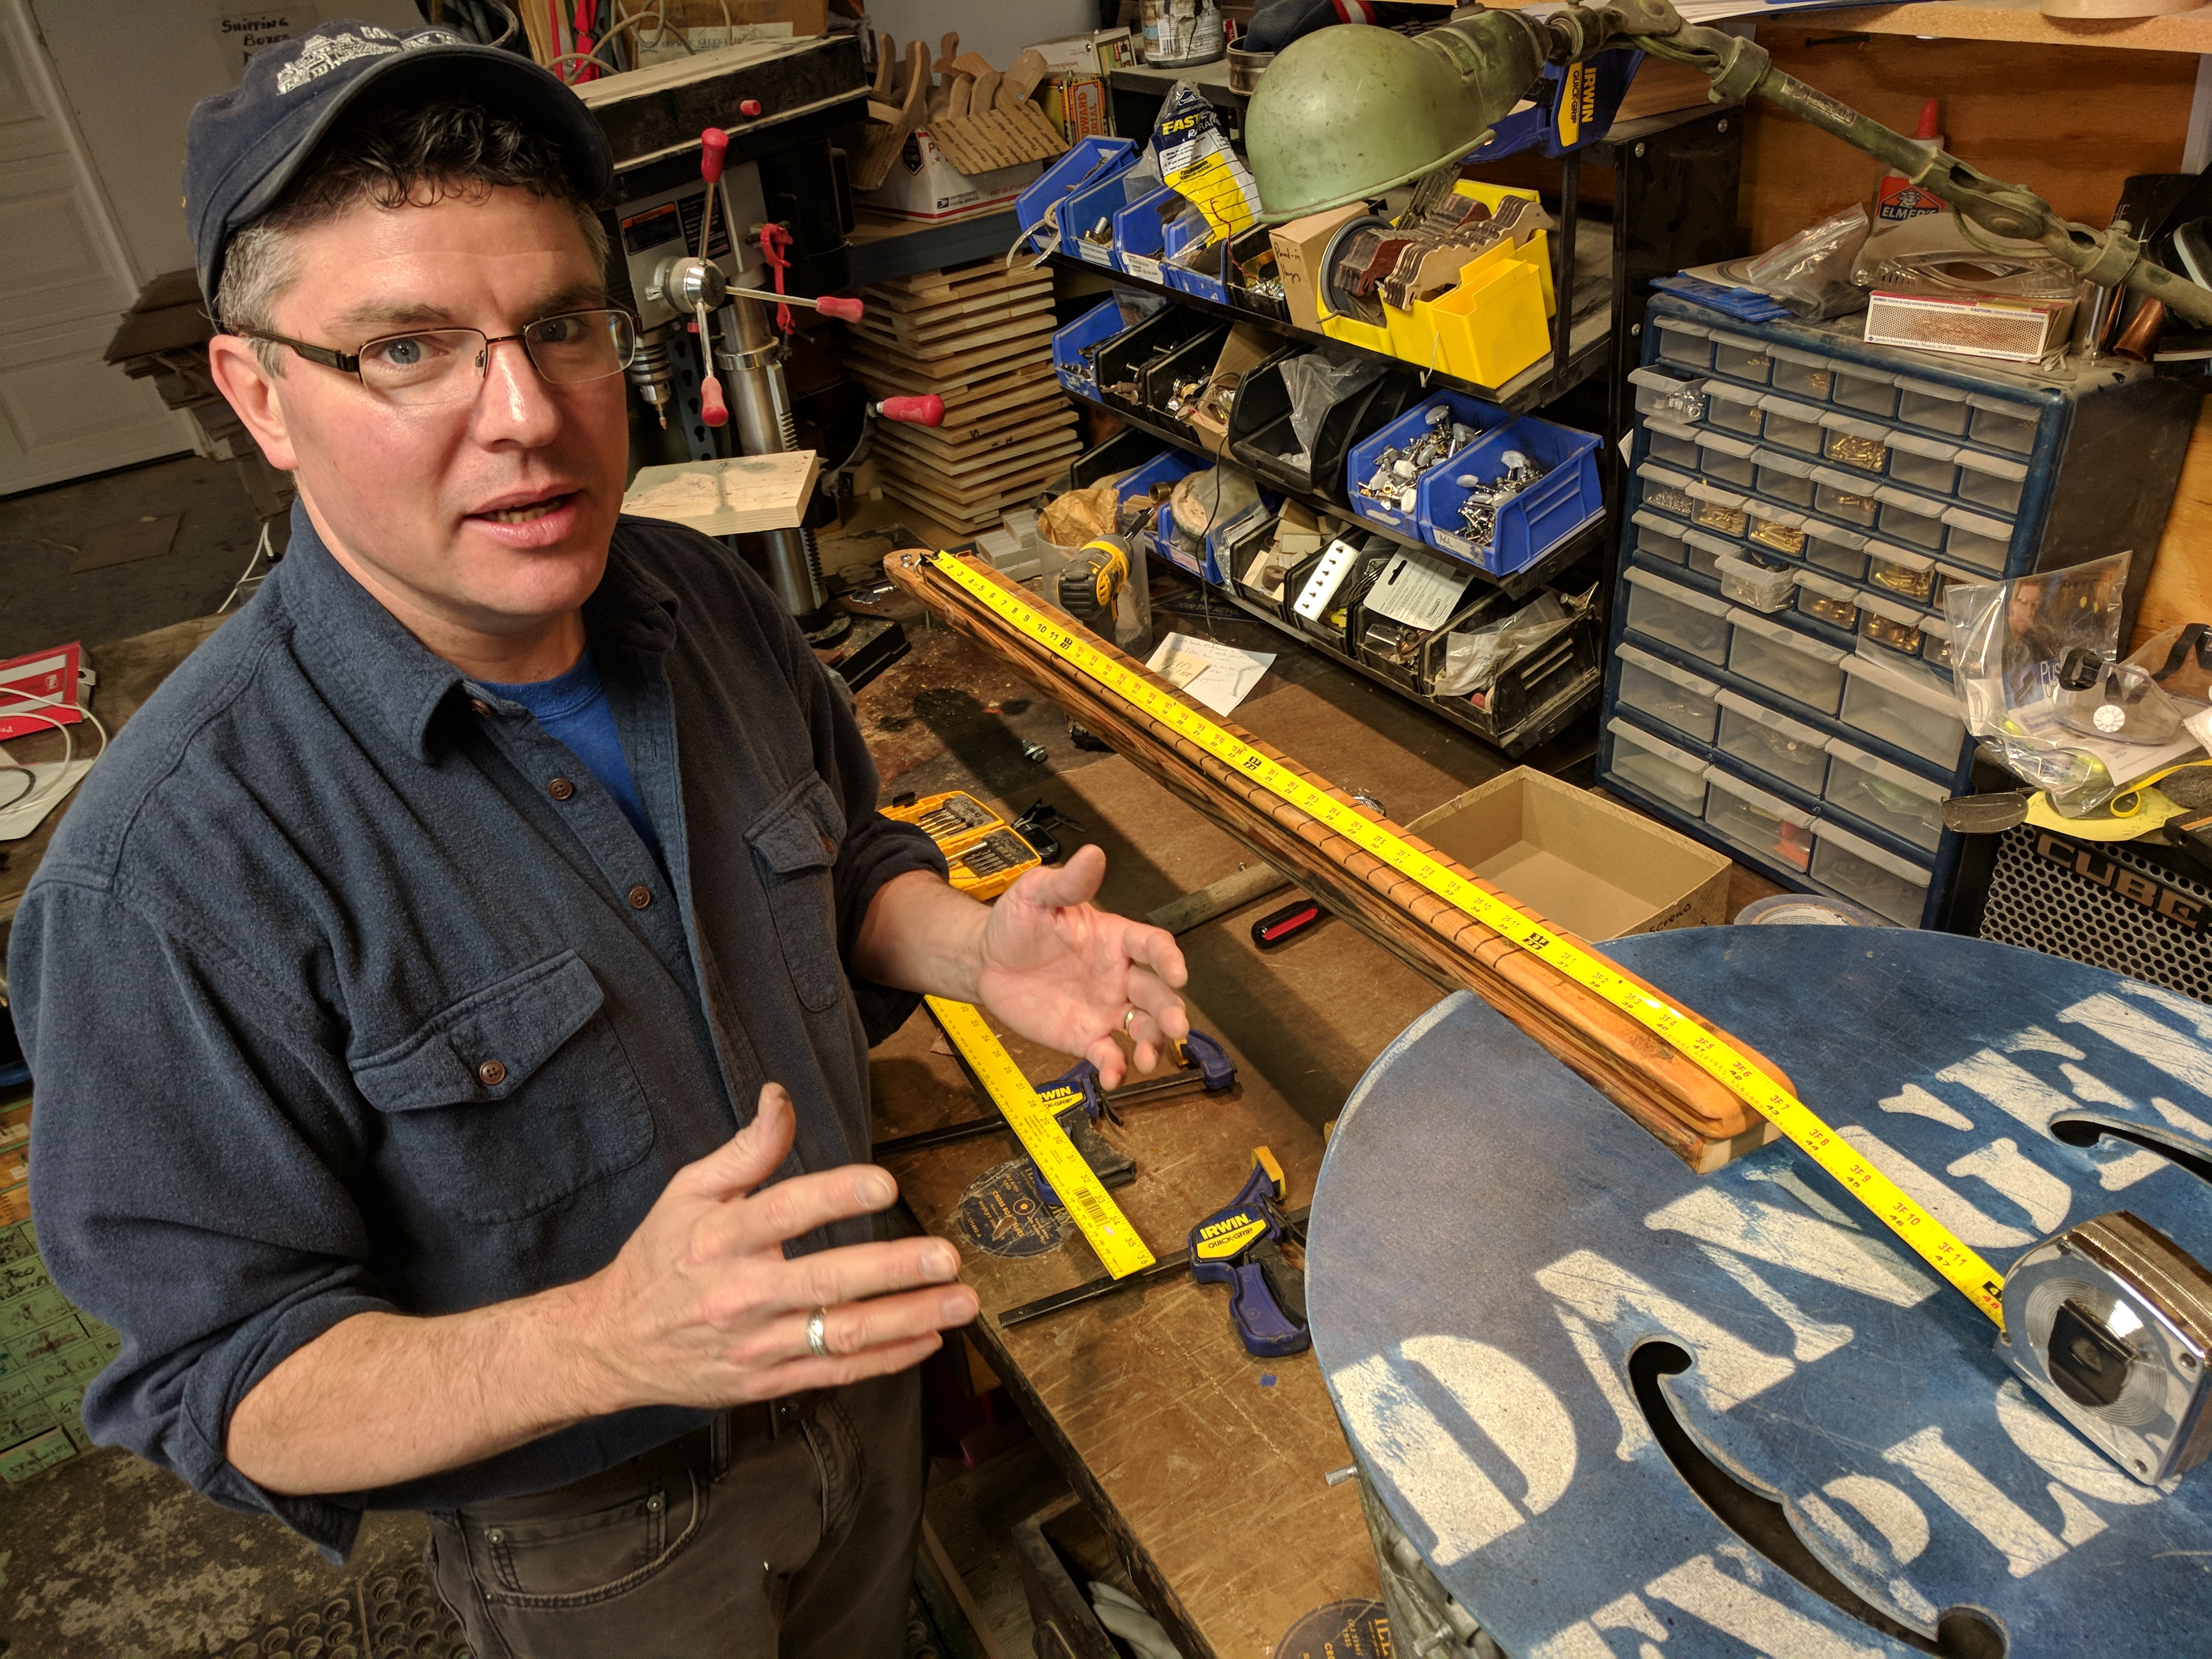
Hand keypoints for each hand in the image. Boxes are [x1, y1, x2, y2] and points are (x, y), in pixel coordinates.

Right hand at [565, 1083, 978, 1410]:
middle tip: (946, 1256)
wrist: (612, 1343)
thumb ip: (745, 1149)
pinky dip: (885, 1360)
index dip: (836, 1195)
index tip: (886, 1183)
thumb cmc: (658, 1260)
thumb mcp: (687, 1191)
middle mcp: (741, 1292)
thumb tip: (780, 1097)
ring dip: (907, 1319)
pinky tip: (927, 1340)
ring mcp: (756, 1343)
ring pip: (840, 1333)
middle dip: (893, 1270)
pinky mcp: (766, 1381)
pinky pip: (834, 1372)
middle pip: (826, 1281)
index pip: (784, 1211)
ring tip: (959, 1302)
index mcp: (720, 1237)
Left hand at [974, 844, 1188, 1087]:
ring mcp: (1104, 1008)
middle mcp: (1118, 975)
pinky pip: (1108, 1054)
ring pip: (1142, 1028)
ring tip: (1148, 1059)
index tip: (1177, 973)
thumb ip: (1069, 882)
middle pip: (1156, 994)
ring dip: (1153, 1044)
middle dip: (1170, 1011)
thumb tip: (1093, 854)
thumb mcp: (1037, 894)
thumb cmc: (1016, 922)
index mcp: (1115, 938)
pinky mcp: (1085, 1035)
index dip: (1169, 959)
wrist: (985, 960)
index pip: (1153, 946)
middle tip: (1176, 1026)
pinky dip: (1115, 1067)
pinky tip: (1113, 1076)